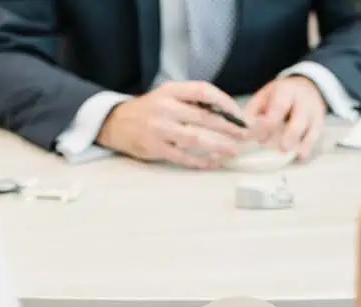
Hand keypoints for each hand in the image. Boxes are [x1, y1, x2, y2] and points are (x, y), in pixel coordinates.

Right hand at [97, 81, 248, 168]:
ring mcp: (159, 128)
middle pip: (203, 117)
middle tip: (244, 136)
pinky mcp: (155, 148)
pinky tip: (213, 163)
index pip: (204, 91)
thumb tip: (226, 115)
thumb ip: (192, 102)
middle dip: (228, 127)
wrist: (116, 123)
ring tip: (233, 151)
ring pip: (195, 138)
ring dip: (218, 146)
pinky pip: (182, 156)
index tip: (239, 114)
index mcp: (171, 90)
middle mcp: (165, 107)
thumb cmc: (149, 110)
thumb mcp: (167, 96)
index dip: (225, 102)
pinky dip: (200, 161)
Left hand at [245, 76, 327, 159]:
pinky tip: (299, 156)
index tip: (255, 138)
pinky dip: (307, 148)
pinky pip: (315, 138)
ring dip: (298, 144)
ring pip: (311, 131)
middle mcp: (303, 101)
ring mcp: (314, 113)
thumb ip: (253, 110)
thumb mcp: (265, 95)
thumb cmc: (281, 95)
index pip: (278, 108)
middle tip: (277, 148)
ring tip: (286, 153)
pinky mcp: (319, 124)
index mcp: (286, 91)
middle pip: (298, 121)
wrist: (307, 86)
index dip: (266, 125)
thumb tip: (243, 129)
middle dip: (287, 136)